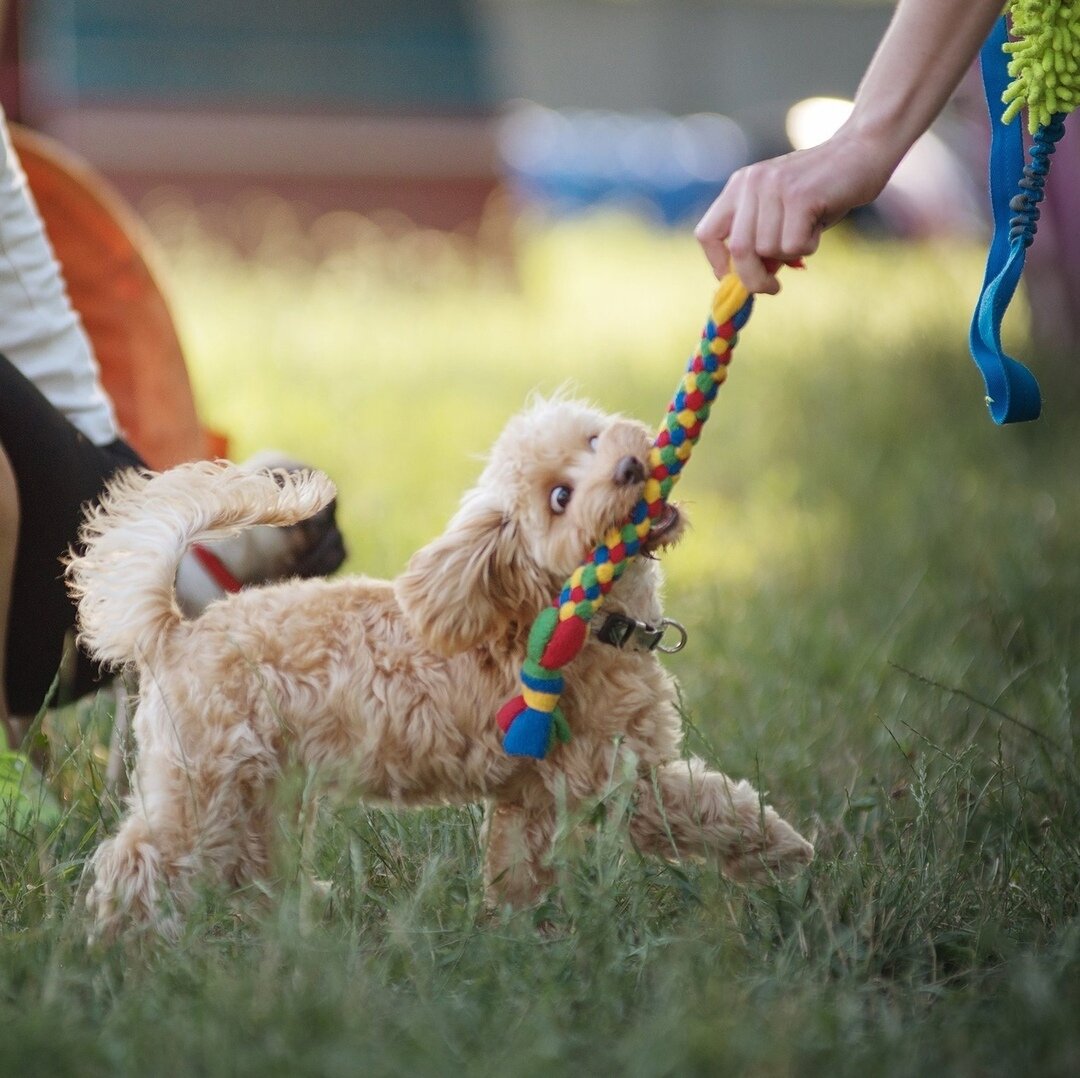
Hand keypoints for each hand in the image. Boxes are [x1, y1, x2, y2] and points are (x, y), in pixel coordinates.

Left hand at [694, 131, 893, 292]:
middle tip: (773, 288)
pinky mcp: (799, 195)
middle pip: (737, 250)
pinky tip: (819, 224)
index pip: (707, 234)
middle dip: (753, 278)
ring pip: (767, 250)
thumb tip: (747, 284)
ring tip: (808, 230)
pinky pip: (793, 246)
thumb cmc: (822, 191)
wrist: (863, 150)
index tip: (734, 280)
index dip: (717, 265)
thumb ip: (761, 243)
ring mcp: (774, 186)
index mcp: (739, 186)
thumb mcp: (783, 215)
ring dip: (790, 255)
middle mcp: (751, 183)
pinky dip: (808, 246)